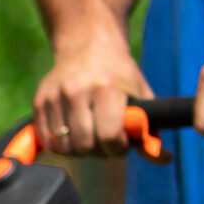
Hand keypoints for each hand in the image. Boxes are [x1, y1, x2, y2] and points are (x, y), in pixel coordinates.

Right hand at [33, 30, 152, 157]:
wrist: (87, 45)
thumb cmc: (119, 74)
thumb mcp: (140, 95)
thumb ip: (149, 129)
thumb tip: (164, 158)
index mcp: (105, 86)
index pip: (109, 136)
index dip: (118, 147)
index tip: (121, 142)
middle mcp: (76, 90)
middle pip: (85, 145)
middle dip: (99, 150)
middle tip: (106, 141)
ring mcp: (54, 96)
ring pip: (64, 147)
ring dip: (79, 150)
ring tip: (90, 136)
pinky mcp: (39, 101)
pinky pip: (48, 141)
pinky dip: (61, 145)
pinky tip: (73, 134)